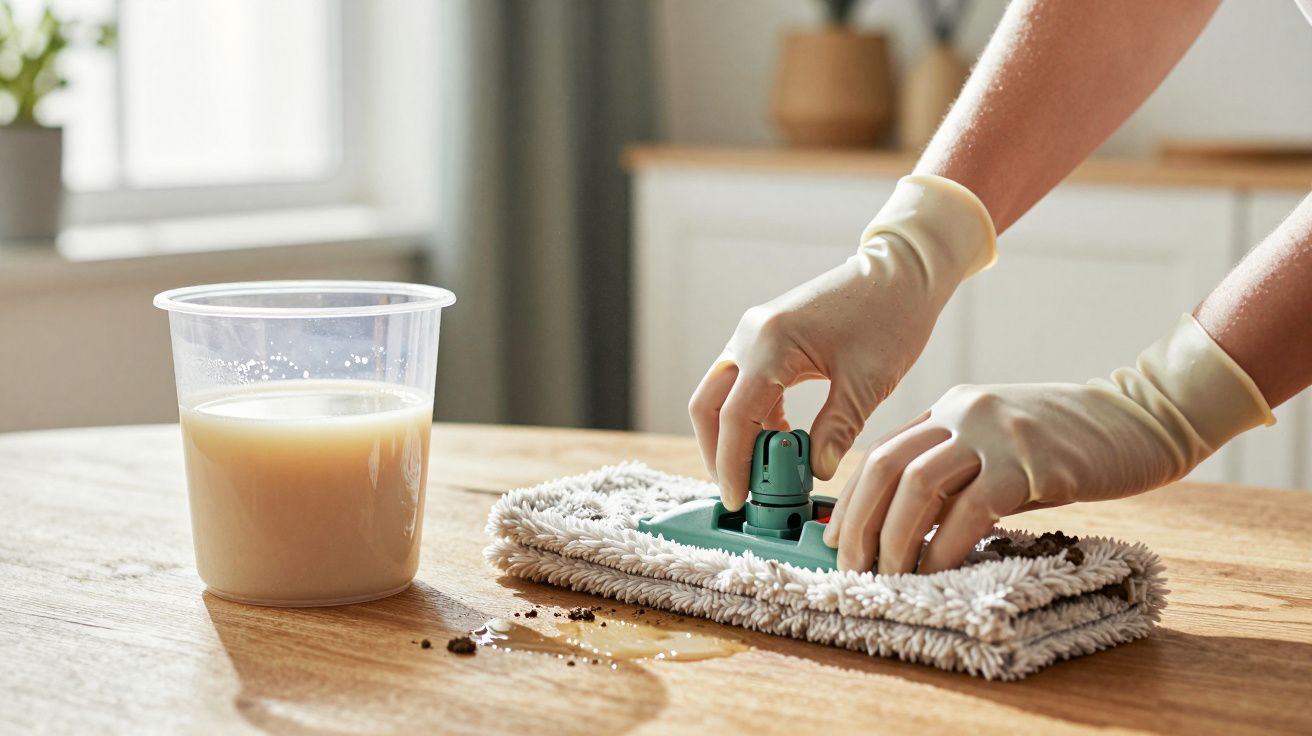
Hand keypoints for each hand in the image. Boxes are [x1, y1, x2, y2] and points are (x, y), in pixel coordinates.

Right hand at [689, 175, 995, 510]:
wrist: (900, 272)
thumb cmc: (890, 317)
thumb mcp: (867, 383)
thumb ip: (836, 431)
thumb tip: (814, 473)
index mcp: (771, 344)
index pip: (734, 418)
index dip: (731, 466)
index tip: (738, 501)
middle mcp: (750, 335)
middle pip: (707, 406)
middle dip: (717, 452)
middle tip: (740, 491)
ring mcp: (752, 333)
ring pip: (718, 395)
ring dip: (733, 435)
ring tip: (764, 473)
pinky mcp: (763, 337)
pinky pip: (740, 384)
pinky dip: (750, 416)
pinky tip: (780, 442)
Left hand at [824, 315, 1274, 573]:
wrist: (1142, 417)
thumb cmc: (1070, 446)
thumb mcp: (999, 450)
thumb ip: (958, 476)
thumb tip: (908, 532)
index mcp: (950, 409)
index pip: (882, 454)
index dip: (852, 503)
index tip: (838, 544)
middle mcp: (963, 412)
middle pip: (886, 467)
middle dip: (858, 524)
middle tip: (852, 570)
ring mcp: (995, 434)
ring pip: (917, 485)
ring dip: (894, 538)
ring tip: (889, 577)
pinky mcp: (1030, 462)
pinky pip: (972, 507)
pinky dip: (945, 544)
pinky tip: (938, 570)